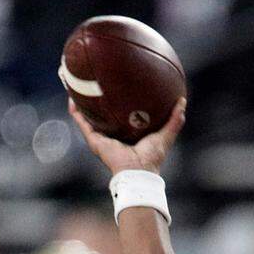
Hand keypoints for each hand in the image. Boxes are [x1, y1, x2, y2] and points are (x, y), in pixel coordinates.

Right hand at [68, 97, 186, 174]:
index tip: (119, 87)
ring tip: (77, 87)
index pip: (123, 116)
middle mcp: (113, 135)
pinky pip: (82, 124)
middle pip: (104, 115)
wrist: (138, 171)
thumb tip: (182, 100)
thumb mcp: (165, 134)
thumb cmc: (152, 157)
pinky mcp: (94, 141)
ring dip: (82, 104)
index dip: (121, 103)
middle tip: (96, 82)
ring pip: (89, 118)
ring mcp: (102, 138)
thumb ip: (174, 120)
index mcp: (129, 134)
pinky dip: (76, 113)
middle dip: (98, 101)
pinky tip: (71, 99)